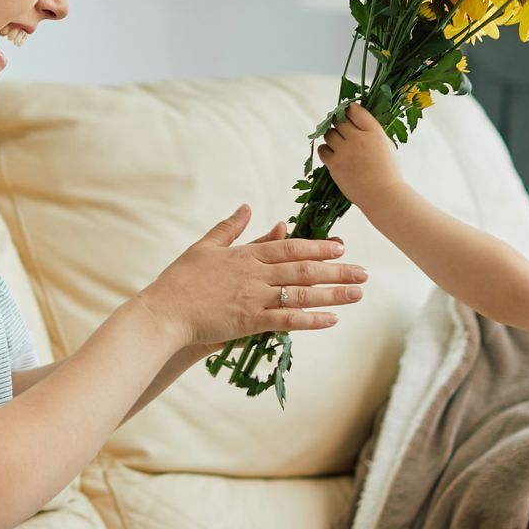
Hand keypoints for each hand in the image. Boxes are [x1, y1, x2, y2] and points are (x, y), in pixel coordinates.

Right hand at [137, 205, 366, 350]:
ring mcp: (254, 298)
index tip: (341, 247)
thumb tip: (248, 207)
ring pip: (302, 294)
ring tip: (358, 293)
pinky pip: (286, 320)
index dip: (318, 247)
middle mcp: (254, 274)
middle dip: (337, 270)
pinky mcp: (249, 322)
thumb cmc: (180, 279)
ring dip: (333, 293)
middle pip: (304, 270)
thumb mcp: (204, 246)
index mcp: (245, 255)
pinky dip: (311, 319)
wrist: (164, 312)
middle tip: (364, 271)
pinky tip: (332, 320)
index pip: (290, 248)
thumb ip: (230, 228)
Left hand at [315, 103, 402, 205]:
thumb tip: (358, 122)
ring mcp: (344, 151)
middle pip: (339, 121)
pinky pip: (322, 149)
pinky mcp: (334, 164)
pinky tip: (331, 152)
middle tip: (339, 127)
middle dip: (338, 122)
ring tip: (337, 142)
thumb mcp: (387, 145)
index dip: (349, 109)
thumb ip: (373, 132)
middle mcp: (358, 139)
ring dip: (331, 135)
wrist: (382, 195)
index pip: (356, 111)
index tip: (347, 112)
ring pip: (329, 134)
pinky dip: (325, 149)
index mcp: (374, 132)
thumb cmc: (388, 172)